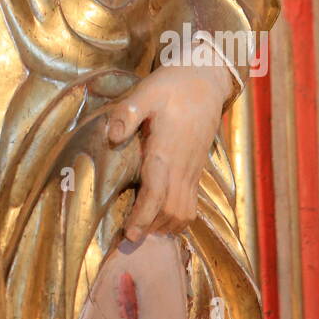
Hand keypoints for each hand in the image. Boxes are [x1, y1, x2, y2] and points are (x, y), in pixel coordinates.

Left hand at [106, 62, 232, 241]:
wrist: (206, 80)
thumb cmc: (172, 85)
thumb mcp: (146, 92)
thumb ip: (128, 114)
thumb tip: (111, 137)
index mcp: (166, 151)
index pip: (156, 194)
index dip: (143, 218)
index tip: (129, 234)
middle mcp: (182, 167)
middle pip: (170, 211)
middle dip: (151, 228)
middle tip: (129, 237)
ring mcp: (193, 170)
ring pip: (183, 212)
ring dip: (165, 225)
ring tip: (144, 230)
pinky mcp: (198, 169)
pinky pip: (192, 204)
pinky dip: (178, 218)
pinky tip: (163, 218)